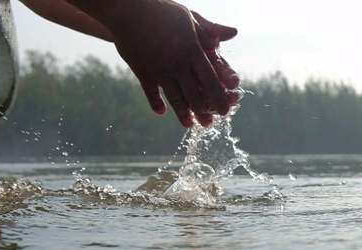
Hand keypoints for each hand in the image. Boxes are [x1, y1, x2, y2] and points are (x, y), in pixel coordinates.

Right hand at [101, 0, 238, 126]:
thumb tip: (232, 34)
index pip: (211, 79)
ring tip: (189, 125)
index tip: (225, 110)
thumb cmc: (162, 11)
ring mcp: (159, 69)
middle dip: (204, 111)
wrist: (128, 9)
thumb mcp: (189, 18)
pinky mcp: (142, 71)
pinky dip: (156, 103)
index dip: (219, 96)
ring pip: (175, 97)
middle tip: (209, 124)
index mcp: (193, 50)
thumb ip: (210, 31)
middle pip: (195, 93)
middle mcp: (178, 63)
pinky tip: (161, 113)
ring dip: (183, 113)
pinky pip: (151, 92)